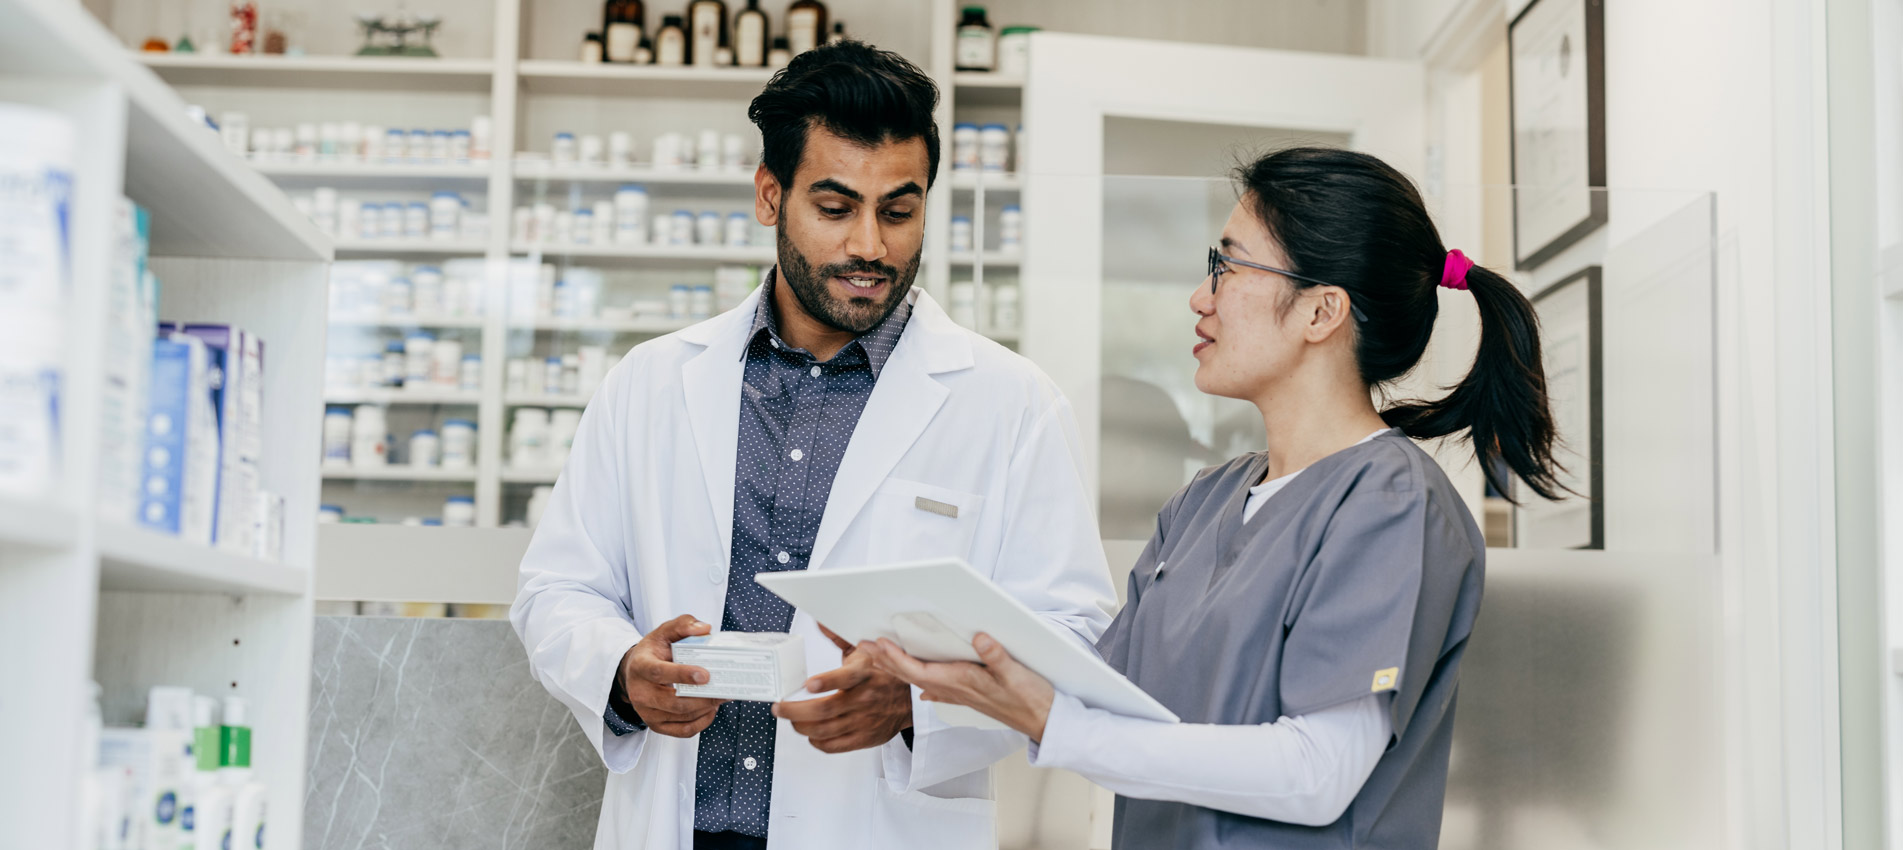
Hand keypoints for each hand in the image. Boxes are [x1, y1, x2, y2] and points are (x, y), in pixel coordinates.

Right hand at [615, 614, 726, 737]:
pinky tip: (710, 709)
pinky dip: (701, 722)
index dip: (682, 675)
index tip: (705, 675)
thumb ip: (683, 625)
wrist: (634, 671)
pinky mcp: (656, 725)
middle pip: (673, 702)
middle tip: (723, 689)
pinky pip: (683, 731)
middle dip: (702, 697)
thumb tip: (704, 629)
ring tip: (721, 696)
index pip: (659, 672)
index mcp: (640, 666)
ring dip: (705, 708)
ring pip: (681, 717)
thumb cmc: (654, 651)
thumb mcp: (664, 632)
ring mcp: (647, 712)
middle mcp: (640, 692)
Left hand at [771, 625, 914, 753]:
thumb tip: (821, 622)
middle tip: (779, 707)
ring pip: (824, 729)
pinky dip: (817, 741)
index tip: (809, 683)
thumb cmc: (882, 674)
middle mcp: (864, 698)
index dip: (826, 682)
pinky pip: (834, 745)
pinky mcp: (864, 738)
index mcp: (864, 674)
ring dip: (801, 726)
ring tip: (791, 719)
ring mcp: (864, 720)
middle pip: (824, 709)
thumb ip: (839, 638)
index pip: (845, 678)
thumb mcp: (864, 652)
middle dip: (795, 710)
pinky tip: (810, 733)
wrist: (907, 700)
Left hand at [864, 633, 1055, 742]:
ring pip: (921, 680)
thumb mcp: (1018, 674)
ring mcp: (961, 695)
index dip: (896, 658)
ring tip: (880, 656)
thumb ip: (997, 656)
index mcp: (963, 682)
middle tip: (862, 646)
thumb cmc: (1031, 699)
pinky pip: (938, 689)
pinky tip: (920, 685)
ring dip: (899, 667)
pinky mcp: (969, 697)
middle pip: (912, 675)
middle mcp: (956, 690)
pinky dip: (923, 681)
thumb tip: (980, 638)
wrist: (1043, 723)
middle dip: (886, 660)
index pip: (919, 671)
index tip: (879, 644)